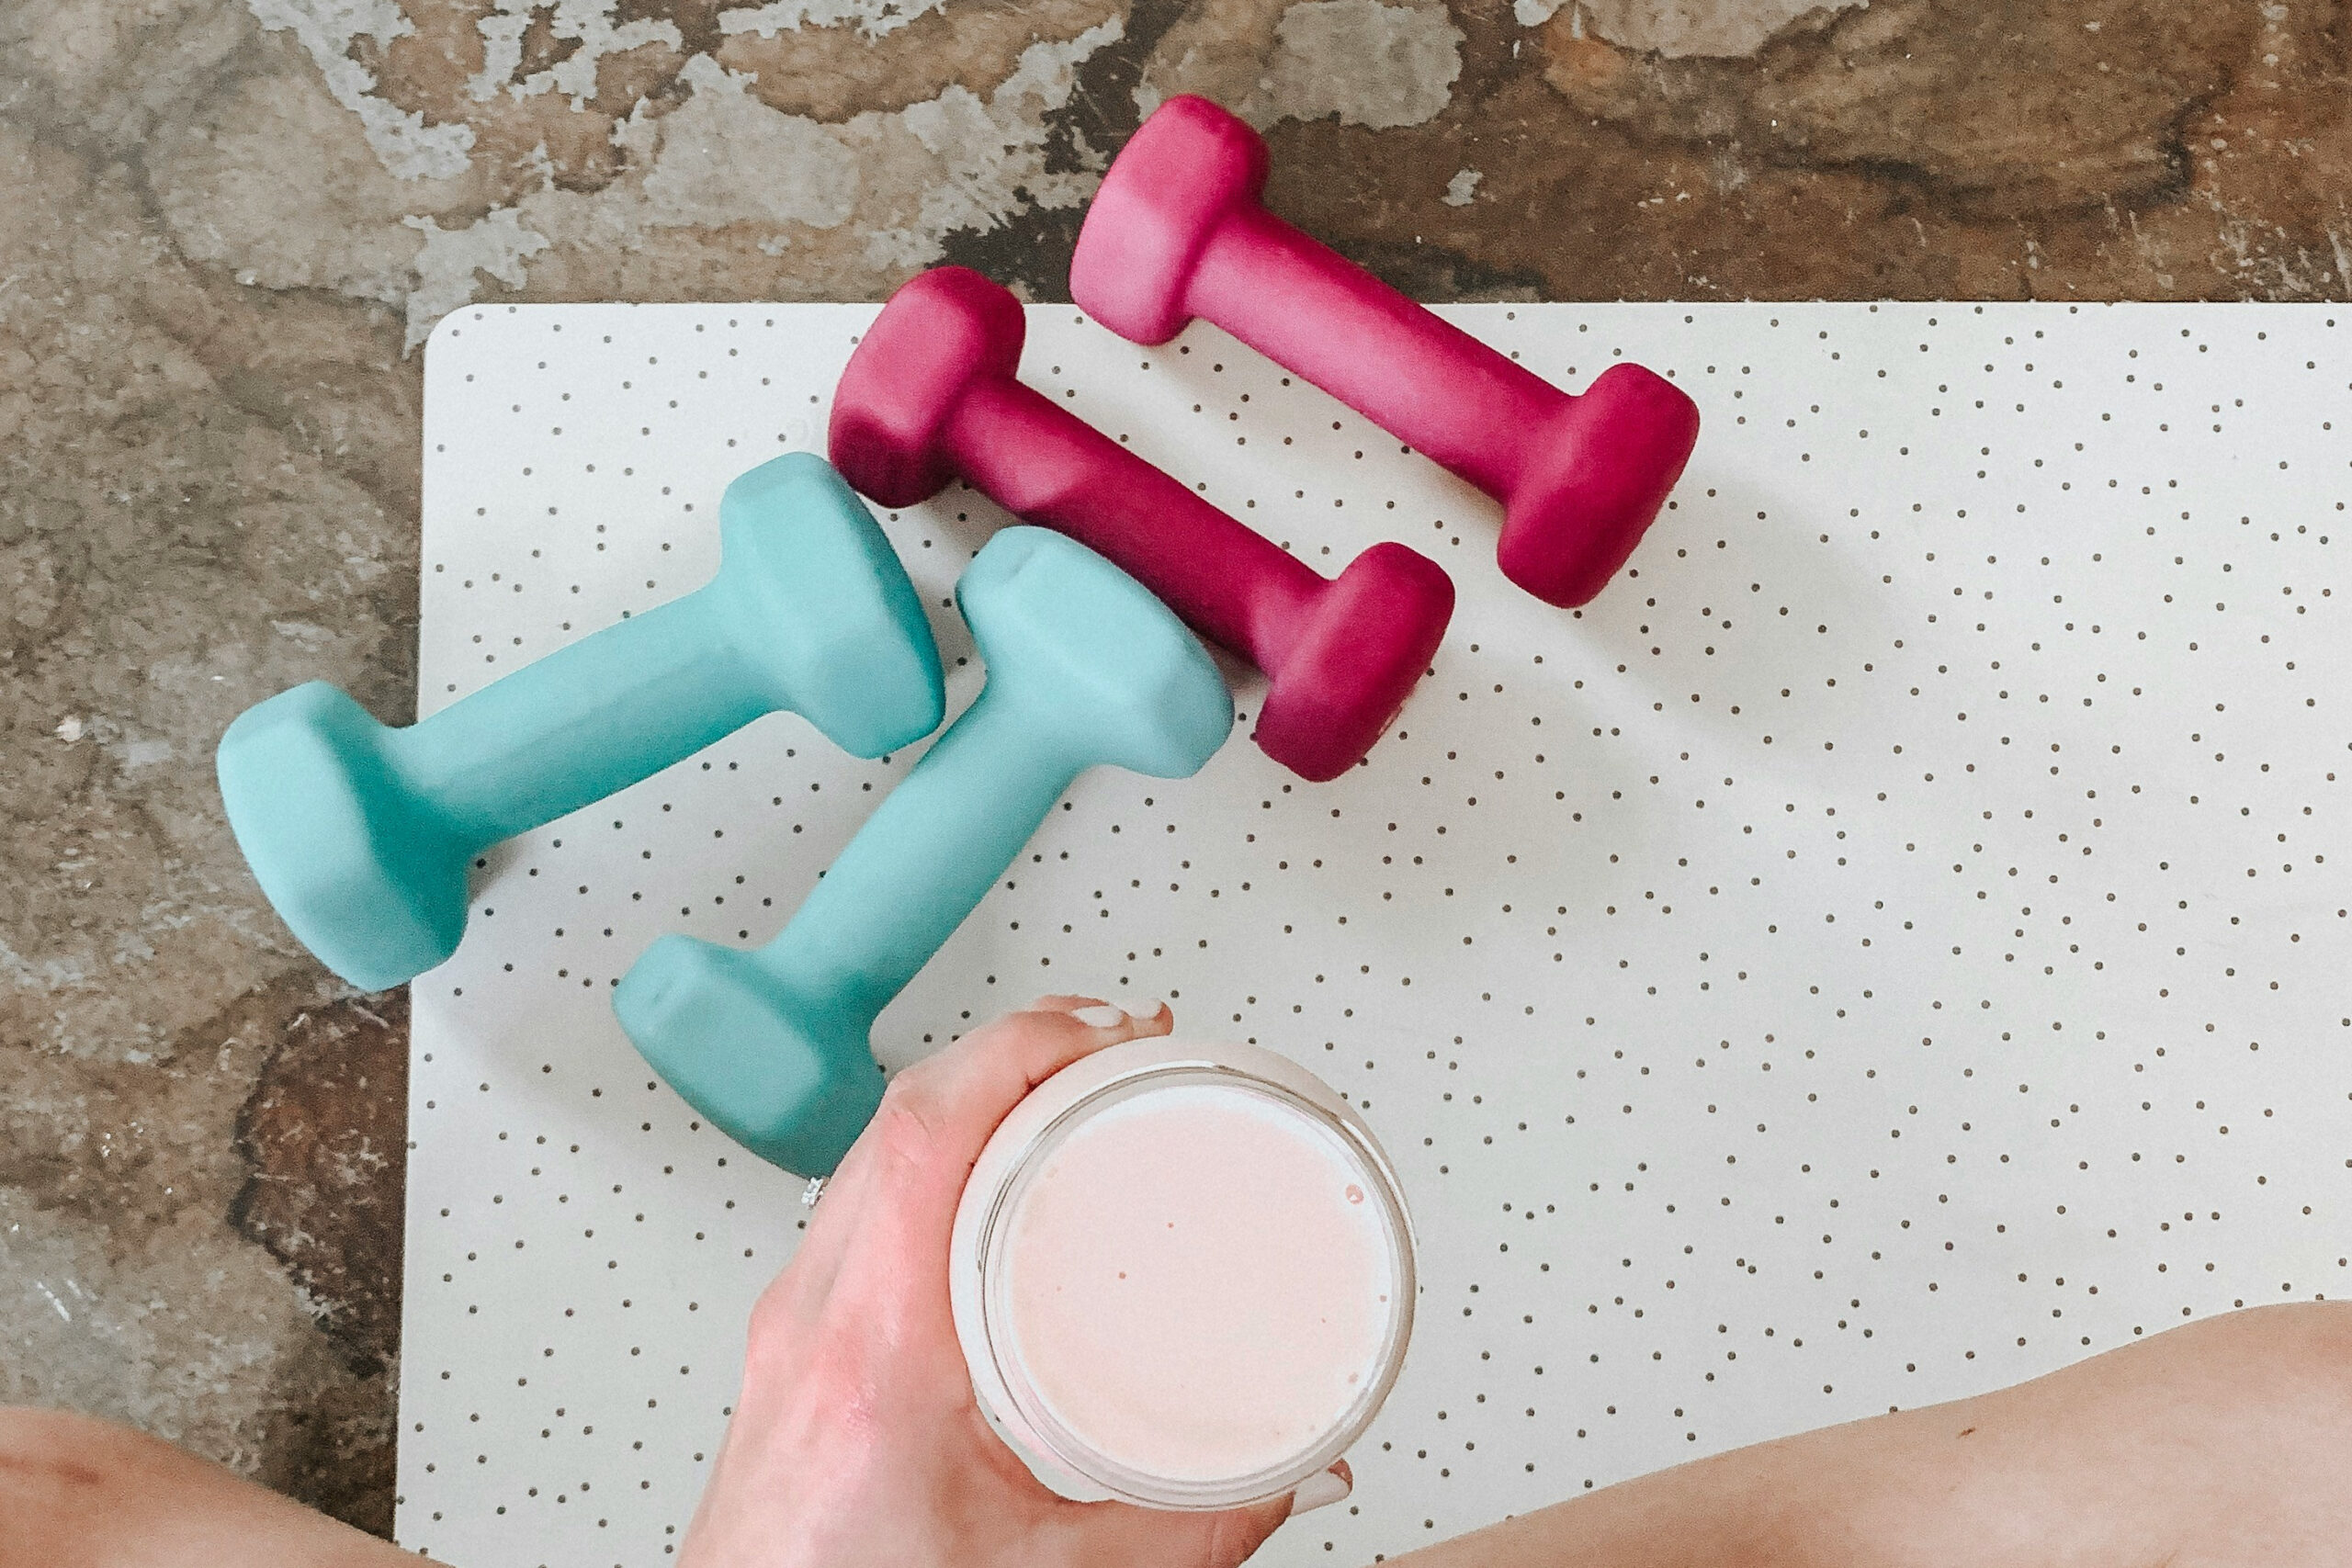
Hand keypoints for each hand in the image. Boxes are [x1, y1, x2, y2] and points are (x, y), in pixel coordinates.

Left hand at [679, 996, 1348, 1567]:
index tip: (1106, 1033)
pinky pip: (860, 1192)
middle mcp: (813, 1316)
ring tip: (1063, 1076)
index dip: (1022, 1047)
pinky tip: (986, 1157)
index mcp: (869, 1353)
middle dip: (1018, 1047)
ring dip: (970, 1088)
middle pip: (900, 1114)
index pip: (927, 1134)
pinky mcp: (793, 1334)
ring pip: (871, 1145)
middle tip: (1115, 1041)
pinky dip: (934, 1146)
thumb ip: (1189, 1529)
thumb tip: (1293, 1475)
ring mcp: (792, 1317)